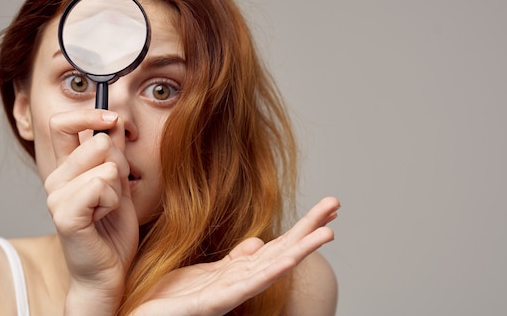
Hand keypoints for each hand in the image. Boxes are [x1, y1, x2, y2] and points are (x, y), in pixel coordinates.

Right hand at [44, 109, 138, 311]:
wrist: (107, 271)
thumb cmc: (112, 229)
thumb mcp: (119, 182)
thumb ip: (114, 151)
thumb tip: (115, 119)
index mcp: (65, 168)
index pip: (62, 124)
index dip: (89, 115)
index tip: (112, 120)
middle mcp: (55, 178)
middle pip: (98, 143)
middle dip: (120, 165)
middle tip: (114, 193)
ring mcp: (55, 197)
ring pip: (106, 166)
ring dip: (118, 189)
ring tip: (107, 209)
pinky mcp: (64, 215)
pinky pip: (101, 186)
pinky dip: (113, 202)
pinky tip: (102, 219)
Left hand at [130, 196, 339, 315]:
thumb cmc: (169, 298)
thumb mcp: (204, 270)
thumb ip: (234, 259)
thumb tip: (259, 242)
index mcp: (237, 272)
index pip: (278, 244)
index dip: (302, 226)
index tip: (327, 207)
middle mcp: (240, 282)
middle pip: (282, 250)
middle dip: (309, 229)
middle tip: (337, 203)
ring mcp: (229, 293)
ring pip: (272, 267)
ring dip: (301, 249)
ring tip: (327, 233)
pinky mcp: (214, 302)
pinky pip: (246, 284)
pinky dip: (271, 271)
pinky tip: (289, 258)